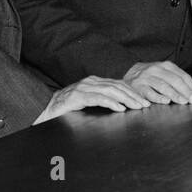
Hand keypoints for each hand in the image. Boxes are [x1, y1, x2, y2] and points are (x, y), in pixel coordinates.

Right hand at [34, 75, 148, 123]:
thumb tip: (122, 106)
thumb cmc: (68, 109)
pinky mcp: (77, 96)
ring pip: (110, 91)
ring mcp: (83, 88)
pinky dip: (110, 102)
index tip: (144, 100)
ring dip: (126, 99)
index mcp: (94, 82)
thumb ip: (103, 101)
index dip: (132, 92)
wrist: (46, 110)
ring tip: (137, 106)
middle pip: (117, 86)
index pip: (118, 84)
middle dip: (133, 96)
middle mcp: (90, 82)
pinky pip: (97, 98)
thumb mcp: (89, 102)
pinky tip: (120, 108)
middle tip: (145, 105)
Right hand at [124, 61, 191, 104]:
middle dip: (186, 91)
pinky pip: (149, 92)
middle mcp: (157, 69)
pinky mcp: (138, 86)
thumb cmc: (151, 76)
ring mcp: (147, 77)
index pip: (183, 76)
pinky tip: (166, 101)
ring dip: (175, 94)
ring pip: (163, 86)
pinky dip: (158, 97)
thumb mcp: (164, 72)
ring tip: (183, 101)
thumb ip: (176, 80)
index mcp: (166, 66)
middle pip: (175, 80)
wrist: (129, 73)